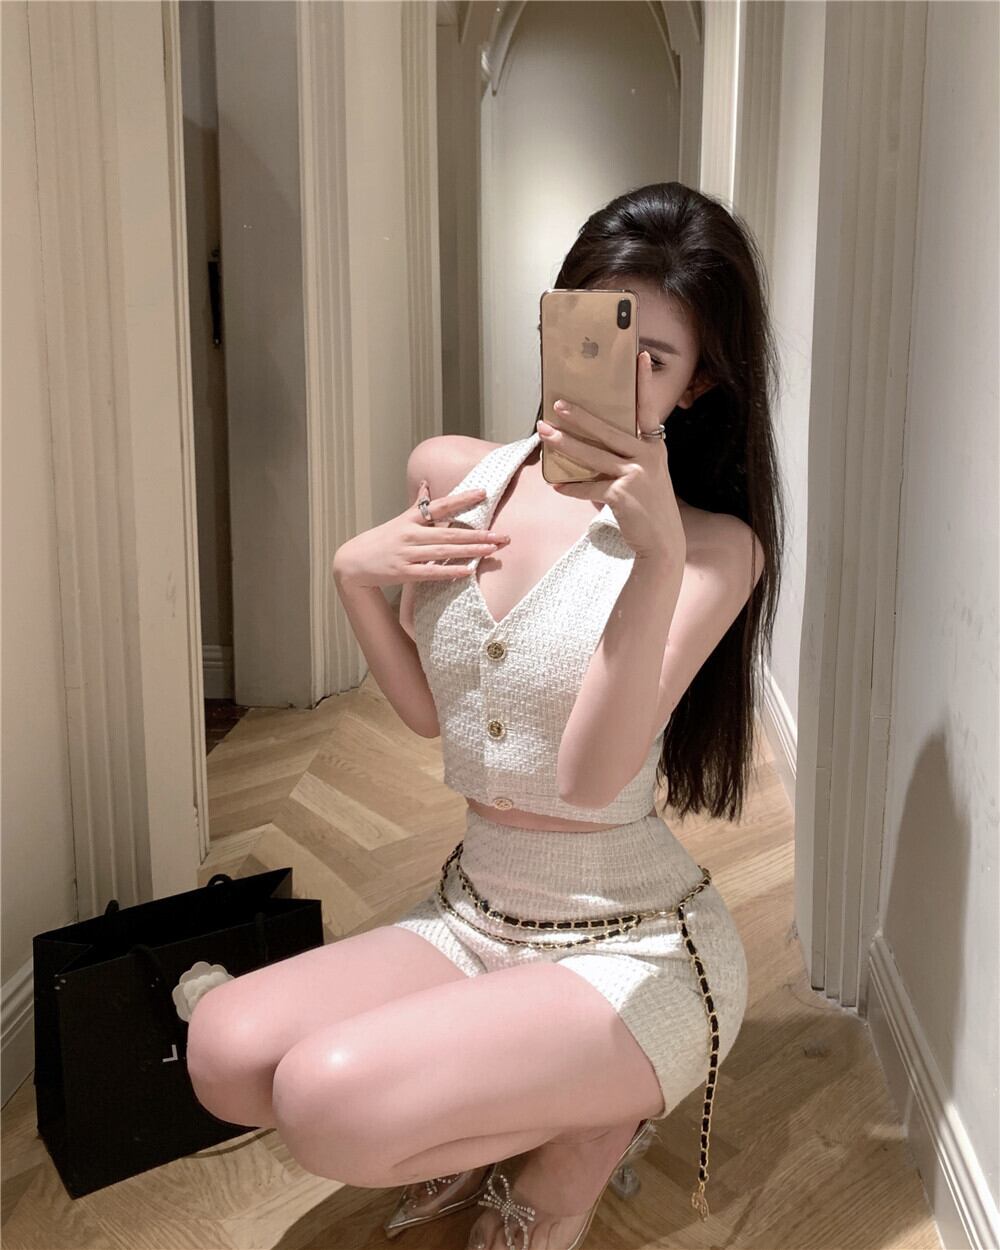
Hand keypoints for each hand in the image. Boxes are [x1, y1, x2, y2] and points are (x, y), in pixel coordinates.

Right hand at [332, 482, 509, 589]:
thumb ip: (417, 506)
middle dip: (478, 534)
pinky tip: (468, 571)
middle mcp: (410, 534)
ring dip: (470, 551)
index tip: (484, 493)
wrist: (353, 561)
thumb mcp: (399, 520)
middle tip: (502, 535)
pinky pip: (431, 572)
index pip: (440, 506)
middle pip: (449, 532)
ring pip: (444, 551)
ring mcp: (407, 554)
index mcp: (411, 519)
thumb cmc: (381, 539)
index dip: (462, 498)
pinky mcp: (403, 573)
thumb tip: (425, 483)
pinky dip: (450, 572)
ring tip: (492, 550)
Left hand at [536, 350, 685, 562]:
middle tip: (557, 404)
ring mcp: (635, 475)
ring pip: (593, 455)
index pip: (647, 410)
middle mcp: (647, 457)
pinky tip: (557, 486)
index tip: (640, 356)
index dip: (643, 384)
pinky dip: (572, 487)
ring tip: (545, 433)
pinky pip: (589, 487)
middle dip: (580, 416)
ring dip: (566, 444)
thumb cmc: (650, 508)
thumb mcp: (646, 478)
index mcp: (654, 449)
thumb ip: (626, 461)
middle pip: (608, 430)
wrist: (663, 543)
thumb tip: (589, 452)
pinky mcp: (621, 495)